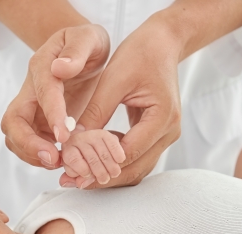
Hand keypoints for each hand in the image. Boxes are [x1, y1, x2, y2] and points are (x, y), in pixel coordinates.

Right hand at [1, 24, 109, 169]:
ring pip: (17, 138)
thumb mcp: (89, 37)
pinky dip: (42, 158)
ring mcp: (32, 110)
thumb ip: (77, 49)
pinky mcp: (40, 124)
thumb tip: (60, 68)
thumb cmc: (87, 43)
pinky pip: (32, 145)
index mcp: (41, 67)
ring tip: (60, 162)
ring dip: (33, 155)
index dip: (50, 114)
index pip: (42, 92)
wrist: (84, 51)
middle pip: (13, 122)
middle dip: (28, 144)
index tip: (63, 135)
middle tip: (53, 158)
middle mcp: (30, 91)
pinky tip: (64, 161)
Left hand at [59, 15, 181, 188]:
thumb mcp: (112, 79)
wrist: (162, 43)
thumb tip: (73, 141)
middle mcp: (169, 132)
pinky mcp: (157, 134)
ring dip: (107, 173)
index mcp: (162, 117)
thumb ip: (96, 112)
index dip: (99, 165)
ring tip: (77, 176)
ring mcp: (165, 135)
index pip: (128, 154)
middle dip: (102, 177)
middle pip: (134, 169)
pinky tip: (91, 158)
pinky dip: (114, 161)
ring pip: (136, 168)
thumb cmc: (139, 54)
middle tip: (72, 182)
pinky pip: (136, 156)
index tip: (73, 171)